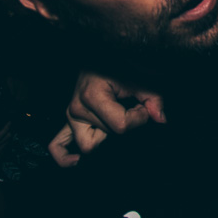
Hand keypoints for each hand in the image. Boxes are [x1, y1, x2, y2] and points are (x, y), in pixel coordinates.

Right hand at [0, 121, 11, 172]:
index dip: (5, 129)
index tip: (9, 123)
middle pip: (5, 139)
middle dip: (9, 133)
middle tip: (11, 127)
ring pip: (6, 144)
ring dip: (8, 139)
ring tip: (9, 133)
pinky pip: (4, 150)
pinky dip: (6, 145)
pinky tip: (5, 142)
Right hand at [48, 71, 165, 167]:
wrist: (100, 55)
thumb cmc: (119, 63)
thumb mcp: (140, 77)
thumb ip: (153, 98)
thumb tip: (160, 119)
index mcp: (92, 97)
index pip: (121, 126)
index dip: (139, 118)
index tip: (143, 106)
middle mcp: (77, 109)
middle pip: (109, 135)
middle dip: (127, 124)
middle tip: (132, 107)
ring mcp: (70, 117)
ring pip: (89, 145)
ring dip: (106, 136)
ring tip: (115, 120)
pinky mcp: (69, 121)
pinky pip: (57, 145)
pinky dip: (64, 156)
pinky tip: (76, 161)